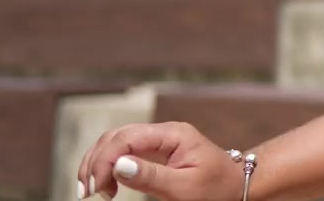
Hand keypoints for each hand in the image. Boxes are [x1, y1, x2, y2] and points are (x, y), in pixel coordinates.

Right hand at [77, 122, 242, 200]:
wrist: (235, 185)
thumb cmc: (215, 187)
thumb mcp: (185, 187)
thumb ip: (151, 176)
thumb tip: (118, 165)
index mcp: (173, 134)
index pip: (126, 137)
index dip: (104, 160)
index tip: (95, 188)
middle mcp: (163, 132)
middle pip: (116, 136)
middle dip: (95, 161)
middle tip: (88, 192)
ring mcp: (157, 140)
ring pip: (115, 142)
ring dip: (98, 163)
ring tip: (92, 191)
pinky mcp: (153, 151)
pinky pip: (123, 152)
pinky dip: (107, 166)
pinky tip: (104, 185)